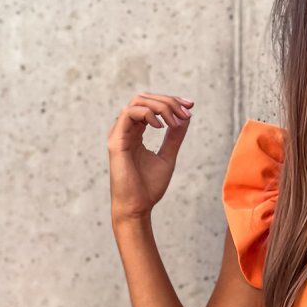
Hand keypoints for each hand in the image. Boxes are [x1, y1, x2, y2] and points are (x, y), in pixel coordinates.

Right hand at [107, 91, 194, 224]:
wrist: (137, 207)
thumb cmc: (149, 186)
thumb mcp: (168, 156)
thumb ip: (175, 137)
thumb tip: (186, 117)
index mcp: (135, 132)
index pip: (150, 105)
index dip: (171, 101)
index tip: (190, 106)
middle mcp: (125, 130)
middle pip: (144, 98)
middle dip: (168, 101)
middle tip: (187, 111)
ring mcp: (119, 134)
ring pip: (137, 102)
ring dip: (161, 107)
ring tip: (176, 121)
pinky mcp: (116, 141)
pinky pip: (129, 114)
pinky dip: (148, 115)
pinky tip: (162, 127)